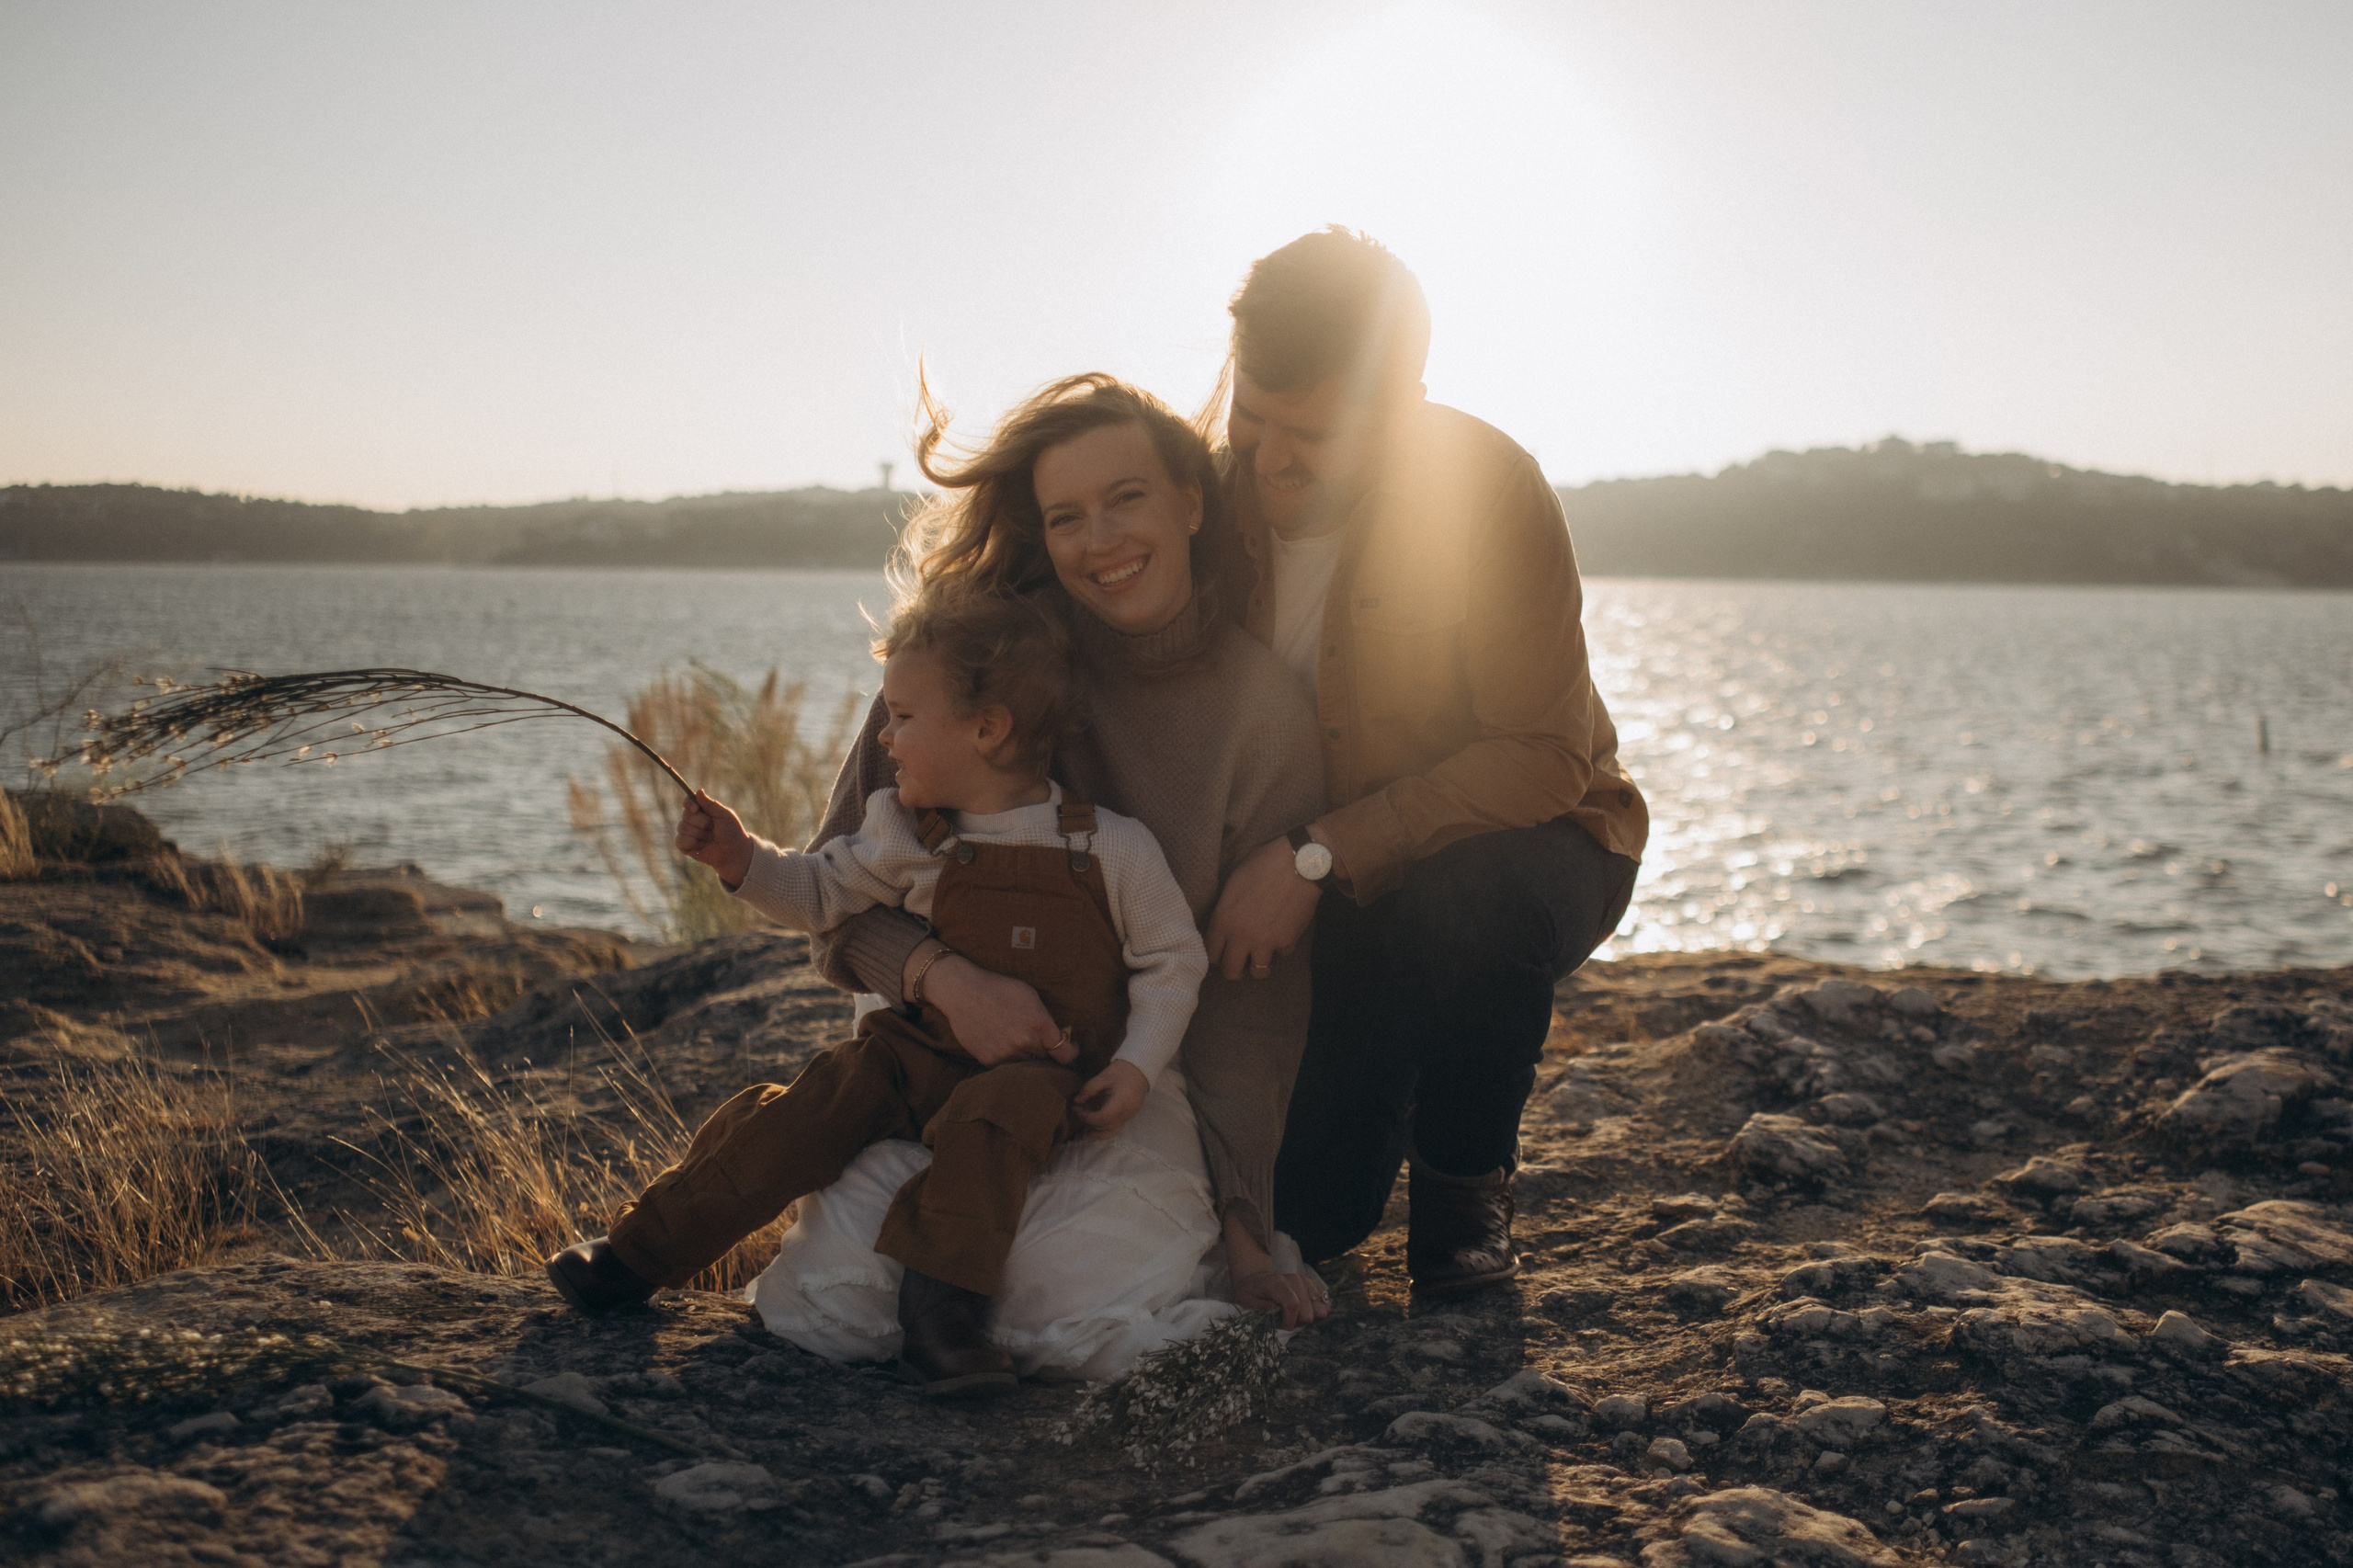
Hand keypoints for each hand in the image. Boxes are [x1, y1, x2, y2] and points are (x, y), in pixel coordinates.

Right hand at [676, 790, 754, 887]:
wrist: (733, 852)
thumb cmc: (731, 832)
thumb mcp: (724, 815)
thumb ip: (710, 804)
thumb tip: (699, 791)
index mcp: (702, 810)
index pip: (688, 802)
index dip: (689, 804)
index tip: (695, 808)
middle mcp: (693, 820)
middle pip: (685, 815)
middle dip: (701, 822)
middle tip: (712, 828)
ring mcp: (688, 833)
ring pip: (682, 827)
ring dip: (699, 833)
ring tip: (710, 838)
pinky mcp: (685, 846)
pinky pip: (679, 840)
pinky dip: (691, 842)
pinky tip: (700, 846)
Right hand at [920, 953, 1076, 1067]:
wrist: (962, 992)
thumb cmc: (998, 988)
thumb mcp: (1030, 995)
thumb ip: (1045, 1018)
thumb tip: (1059, 1035)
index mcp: (1039, 1024)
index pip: (1066, 1054)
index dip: (1071, 1053)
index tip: (1070, 1048)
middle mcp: (1024, 1042)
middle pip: (1047, 1061)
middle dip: (1049, 1055)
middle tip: (1047, 1047)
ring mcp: (1006, 1053)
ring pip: (1028, 1067)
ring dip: (1030, 1060)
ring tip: (1025, 1047)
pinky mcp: (989, 1060)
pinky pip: (1008, 1068)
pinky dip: (1011, 1062)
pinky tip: (1007, 1049)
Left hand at [1072, 1060, 1147, 1139]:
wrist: (1141, 1070)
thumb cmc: (1122, 1071)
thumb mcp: (1103, 1077)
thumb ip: (1089, 1089)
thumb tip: (1076, 1101)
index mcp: (1120, 1103)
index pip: (1101, 1118)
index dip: (1086, 1117)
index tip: (1076, 1109)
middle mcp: (1125, 1113)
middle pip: (1104, 1126)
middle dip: (1089, 1121)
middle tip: (1078, 1111)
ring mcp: (1129, 1116)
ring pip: (1111, 1131)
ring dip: (1097, 1130)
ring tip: (1085, 1129)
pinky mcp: (1129, 1116)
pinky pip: (1116, 1128)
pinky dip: (1105, 1129)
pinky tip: (1096, 1128)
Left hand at [1203, 836, 1323, 981]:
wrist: (1298, 863)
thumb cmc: (1262, 865)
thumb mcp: (1233, 884)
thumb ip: (1225, 910)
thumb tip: (1224, 927)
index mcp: (1223, 920)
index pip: (1210, 954)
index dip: (1216, 956)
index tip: (1223, 953)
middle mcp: (1241, 936)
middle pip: (1231, 972)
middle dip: (1236, 970)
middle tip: (1241, 962)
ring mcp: (1265, 942)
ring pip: (1258, 973)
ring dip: (1259, 965)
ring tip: (1262, 955)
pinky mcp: (1287, 942)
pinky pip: (1281, 954)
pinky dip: (1282, 947)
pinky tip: (1283, 932)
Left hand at [1224, 1211, 1329, 1329]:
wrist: (1257, 1279)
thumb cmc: (1250, 1292)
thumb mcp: (1245, 1300)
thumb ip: (1261, 1307)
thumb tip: (1277, 1312)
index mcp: (1276, 1282)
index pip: (1293, 1305)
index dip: (1290, 1322)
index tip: (1282, 1327)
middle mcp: (1295, 1279)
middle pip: (1308, 1312)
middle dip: (1297, 1322)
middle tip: (1284, 1320)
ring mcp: (1306, 1282)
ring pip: (1320, 1310)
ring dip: (1306, 1318)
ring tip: (1292, 1315)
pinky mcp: (1313, 1287)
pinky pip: (1324, 1305)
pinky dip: (1315, 1313)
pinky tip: (1302, 1312)